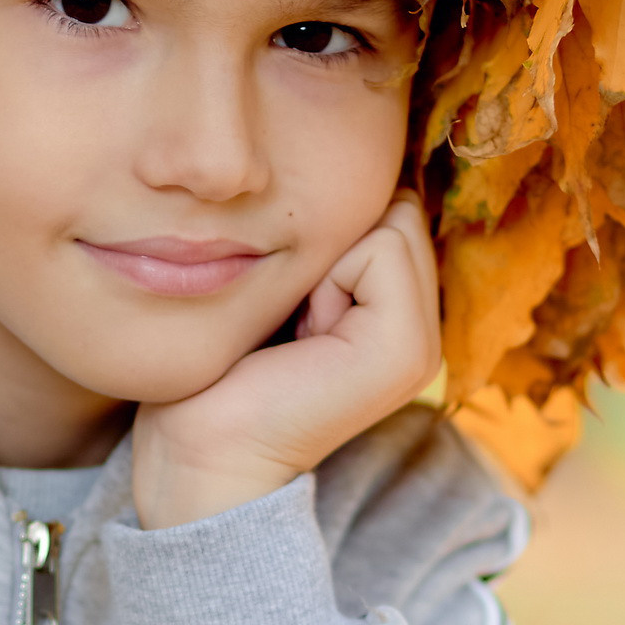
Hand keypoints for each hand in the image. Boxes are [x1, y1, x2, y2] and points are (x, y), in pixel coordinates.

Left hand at [133, 195, 444, 529]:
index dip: (326, 233)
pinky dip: (327, 277)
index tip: (288, 301)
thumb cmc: (217, 370)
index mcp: (398, 315)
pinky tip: (299, 337)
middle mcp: (424, 329)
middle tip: (291, 315)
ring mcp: (423, 344)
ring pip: (391, 220)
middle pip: (397, 206)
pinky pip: (380, 248)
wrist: (200, 452)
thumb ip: (329, 243)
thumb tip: (345, 172)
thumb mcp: (283, 288)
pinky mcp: (406, 351)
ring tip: (295, 326)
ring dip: (325, 259)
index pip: (391, 205)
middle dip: (331, 241)